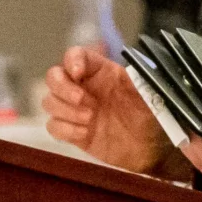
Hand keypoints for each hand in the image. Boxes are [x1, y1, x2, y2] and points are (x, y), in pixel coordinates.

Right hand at [42, 45, 171, 174]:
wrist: (152, 147)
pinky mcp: (73, 132)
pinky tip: (85, 133)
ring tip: (90, 119)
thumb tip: (131, 67)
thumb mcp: (148, 91)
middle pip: (54, 76)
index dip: (72, 60)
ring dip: (65, 110)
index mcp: (101, 71)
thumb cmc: (152, 114)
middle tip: (82, 100)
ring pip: (49, 101)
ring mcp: (76, 110)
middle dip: (62, 87)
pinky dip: (65, 129)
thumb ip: (137, 77)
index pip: (75, 55)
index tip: (78, 73)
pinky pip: (53, 126)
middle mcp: (84, 87)